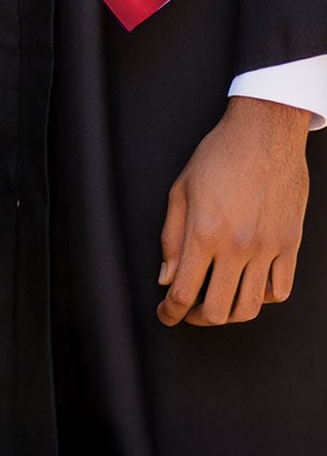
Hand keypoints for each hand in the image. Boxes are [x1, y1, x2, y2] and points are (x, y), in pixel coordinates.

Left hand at [158, 94, 309, 325]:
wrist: (264, 135)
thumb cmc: (218, 156)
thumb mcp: (180, 190)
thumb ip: (171, 238)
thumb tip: (166, 277)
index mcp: (204, 232)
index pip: (184, 291)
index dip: (170, 311)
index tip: (165, 315)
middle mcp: (238, 247)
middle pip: (218, 310)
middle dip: (196, 319)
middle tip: (186, 312)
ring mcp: (268, 249)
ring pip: (251, 307)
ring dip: (229, 315)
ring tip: (215, 306)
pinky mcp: (290, 246)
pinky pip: (280, 290)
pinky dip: (262, 298)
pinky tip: (248, 288)